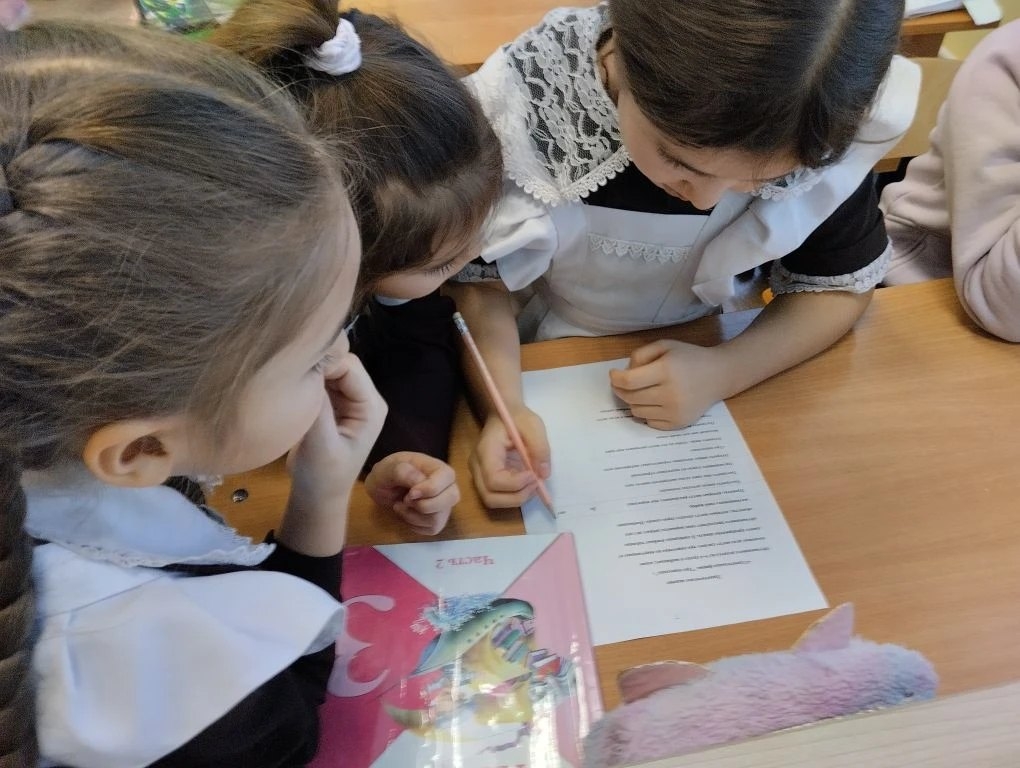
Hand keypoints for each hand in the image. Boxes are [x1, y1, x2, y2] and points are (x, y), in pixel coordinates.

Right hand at [287, 354, 386, 509]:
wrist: (317, 495)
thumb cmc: (322, 475)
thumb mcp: (320, 444)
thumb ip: (318, 407)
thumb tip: (310, 369)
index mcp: (371, 407)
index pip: (349, 367)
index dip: (324, 360)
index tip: (295, 366)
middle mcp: (365, 398)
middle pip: (341, 363)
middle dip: (317, 362)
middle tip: (288, 370)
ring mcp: (349, 399)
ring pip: (329, 369)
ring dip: (310, 370)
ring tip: (287, 376)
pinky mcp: (334, 403)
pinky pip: (321, 380)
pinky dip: (307, 379)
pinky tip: (290, 384)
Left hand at [365, 452, 459, 535]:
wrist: (383, 486)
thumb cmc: (388, 473)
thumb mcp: (388, 468)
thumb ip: (403, 472)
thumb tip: (418, 484)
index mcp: (438, 468)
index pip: (447, 478)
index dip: (429, 489)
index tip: (410, 493)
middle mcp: (447, 486)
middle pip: (450, 499)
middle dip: (422, 505)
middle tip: (405, 499)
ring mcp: (444, 504)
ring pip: (438, 518)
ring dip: (413, 516)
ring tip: (400, 506)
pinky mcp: (438, 520)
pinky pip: (432, 529)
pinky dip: (414, 525)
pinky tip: (407, 513)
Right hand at [469, 406, 549, 508]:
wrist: (503, 414)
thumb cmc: (517, 418)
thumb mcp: (533, 425)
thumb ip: (540, 448)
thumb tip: (543, 474)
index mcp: (486, 450)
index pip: (493, 479)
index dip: (515, 484)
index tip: (534, 475)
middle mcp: (477, 466)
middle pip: (489, 496)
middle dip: (516, 497)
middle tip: (535, 484)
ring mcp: (478, 474)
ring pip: (492, 501)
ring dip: (515, 499)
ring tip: (532, 484)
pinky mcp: (485, 479)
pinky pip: (496, 496)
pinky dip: (513, 496)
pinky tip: (525, 482)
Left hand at [609, 340, 728, 429]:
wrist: (719, 375)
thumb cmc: (688, 358)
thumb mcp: (664, 346)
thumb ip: (641, 355)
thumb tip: (622, 375)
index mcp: (666, 371)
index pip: (629, 381)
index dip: (615, 379)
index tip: (613, 375)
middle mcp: (670, 394)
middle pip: (630, 397)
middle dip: (621, 390)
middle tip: (623, 383)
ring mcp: (675, 411)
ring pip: (636, 411)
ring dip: (633, 401)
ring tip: (643, 390)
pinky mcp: (678, 423)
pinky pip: (649, 421)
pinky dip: (646, 412)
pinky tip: (655, 402)